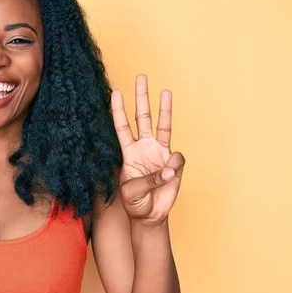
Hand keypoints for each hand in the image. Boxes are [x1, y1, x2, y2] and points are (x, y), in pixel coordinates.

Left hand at [111, 74, 185, 224]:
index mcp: (129, 153)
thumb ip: (148, 180)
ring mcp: (159, 153)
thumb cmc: (135, 203)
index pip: (122, 127)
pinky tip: (170, 176)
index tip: (115, 92)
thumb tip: (168, 169)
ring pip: (163, 125)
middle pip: (142, 117)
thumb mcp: (132, 193)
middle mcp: (144, 147)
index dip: (118, 110)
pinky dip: (174, 167)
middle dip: (141, 97)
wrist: (150, 215)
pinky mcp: (173, 163)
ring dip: (164, 108)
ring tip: (166, 91)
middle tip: (141, 77)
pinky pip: (177, 159)